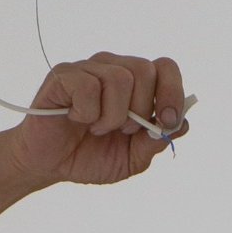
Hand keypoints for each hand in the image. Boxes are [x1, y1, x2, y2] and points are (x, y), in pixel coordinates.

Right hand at [2, 51, 190, 187]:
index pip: (165, 67)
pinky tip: (77, 120)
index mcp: (135, 84)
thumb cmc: (89, 157)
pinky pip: (89, 87)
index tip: (168, 121)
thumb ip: (155, 141)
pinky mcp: (64, 76)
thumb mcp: (131, 159)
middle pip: (145, 71)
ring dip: (112, 116)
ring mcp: (88, 69)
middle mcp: (113, 68)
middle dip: (140, 111)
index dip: (172, 92)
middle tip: (122, 131)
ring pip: (119, 79)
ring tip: (97, 129)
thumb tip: (183, 124)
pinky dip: (87, 113)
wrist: (48, 165)